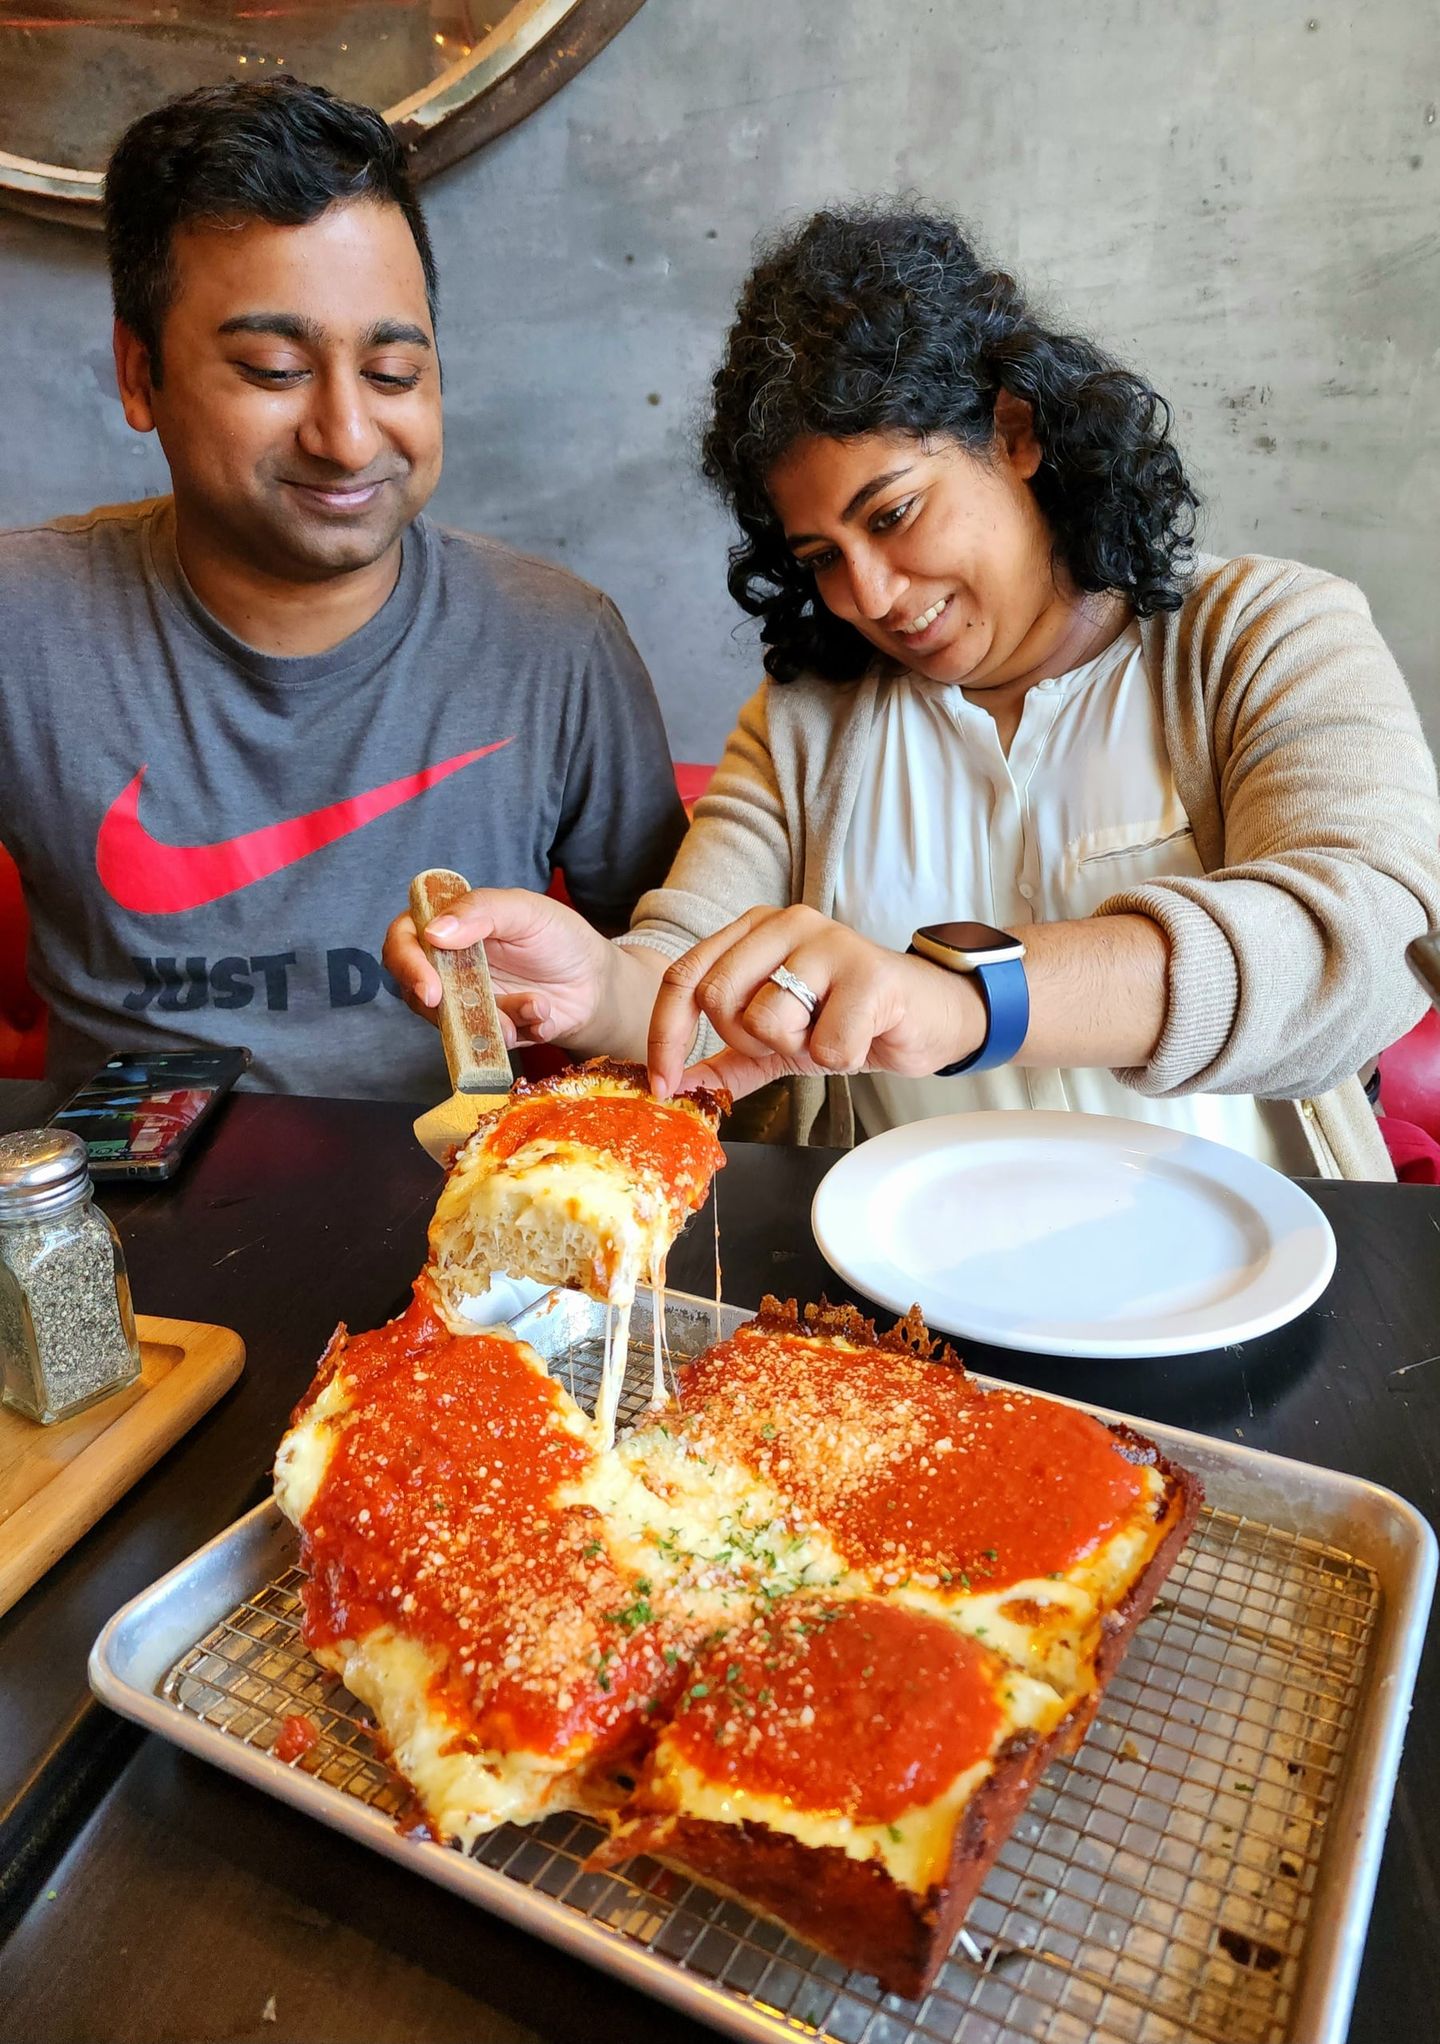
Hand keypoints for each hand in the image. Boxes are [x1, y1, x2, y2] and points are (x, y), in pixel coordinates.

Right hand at [382, 887, 616, 1049]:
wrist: (596, 981)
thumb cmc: (559, 937)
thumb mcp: (526, 910)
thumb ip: (481, 910)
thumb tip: (434, 932)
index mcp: (451, 927)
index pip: (404, 940)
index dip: (406, 963)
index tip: (429, 988)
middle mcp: (451, 967)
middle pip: (417, 990)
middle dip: (445, 1008)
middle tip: (483, 1013)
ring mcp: (468, 1002)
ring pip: (454, 1023)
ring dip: (496, 1019)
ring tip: (536, 1005)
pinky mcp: (488, 1031)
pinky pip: (489, 1041)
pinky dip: (521, 1029)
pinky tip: (545, 1014)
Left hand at [647, 905, 984, 1099]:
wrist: (931, 1017)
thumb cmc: (851, 1020)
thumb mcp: (779, 1041)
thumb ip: (727, 1059)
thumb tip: (674, 1086)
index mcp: (755, 930)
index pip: (684, 977)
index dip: (666, 1036)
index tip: (665, 1084)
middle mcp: (786, 923)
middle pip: (718, 998)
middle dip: (748, 1041)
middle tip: (792, 1041)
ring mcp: (829, 942)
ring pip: (767, 1021)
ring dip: (800, 1049)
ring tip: (831, 1033)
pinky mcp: (870, 974)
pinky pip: (824, 1044)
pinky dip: (841, 1058)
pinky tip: (862, 1038)